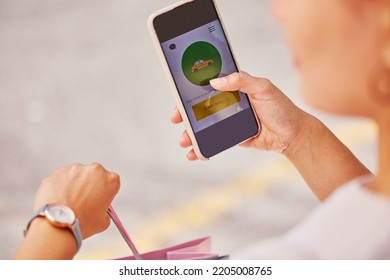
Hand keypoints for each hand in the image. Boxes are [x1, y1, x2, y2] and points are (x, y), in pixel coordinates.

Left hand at [34, 163, 119, 238]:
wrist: (57, 222)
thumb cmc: (81, 223)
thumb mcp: (103, 222)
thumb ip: (104, 212)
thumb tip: (98, 210)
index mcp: (111, 180)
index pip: (111, 183)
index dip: (105, 192)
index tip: (99, 200)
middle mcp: (95, 170)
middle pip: (95, 176)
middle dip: (90, 186)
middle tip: (83, 201)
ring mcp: (76, 169)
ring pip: (77, 176)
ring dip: (75, 185)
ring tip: (68, 203)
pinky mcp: (59, 171)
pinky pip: (62, 178)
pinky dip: (61, 186)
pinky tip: (59, 200)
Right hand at [171, 71, 308, 159]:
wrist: (292, 135)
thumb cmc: (281, 107)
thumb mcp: (264, 88)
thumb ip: (241, 80)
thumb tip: (215, 81)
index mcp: (234, 87)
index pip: (209, 85)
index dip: (192, 89)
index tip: (180, 94)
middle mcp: (229, 102)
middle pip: (201, 107)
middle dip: (186, 114)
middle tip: (176, 119)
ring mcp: (229, 120)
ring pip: (204, 125)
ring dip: (191, 133)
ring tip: (184, 140)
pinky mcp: (231, 136)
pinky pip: (213, 141)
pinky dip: (202, 148)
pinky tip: (194, 153)